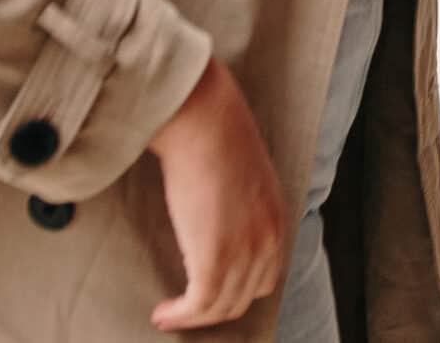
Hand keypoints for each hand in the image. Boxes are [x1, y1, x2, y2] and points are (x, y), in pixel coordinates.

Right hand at [147, 58, 286, 331]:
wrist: (206, 121)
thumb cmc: (214, 136)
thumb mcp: (242, 175)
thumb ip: (238, 204)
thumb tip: (212, 218)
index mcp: (277, 221)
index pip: (266, 278)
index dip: (237, 292)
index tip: (209, 294)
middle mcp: (268, 241)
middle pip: (243, 298)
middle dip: (213, 310)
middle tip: (184, 311)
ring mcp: (244, 252)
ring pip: (220, 307)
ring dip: (191, 317)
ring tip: (167, 314)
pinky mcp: (215, 259)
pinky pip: (199, 304)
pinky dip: (179, 315)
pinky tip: (162, 313)